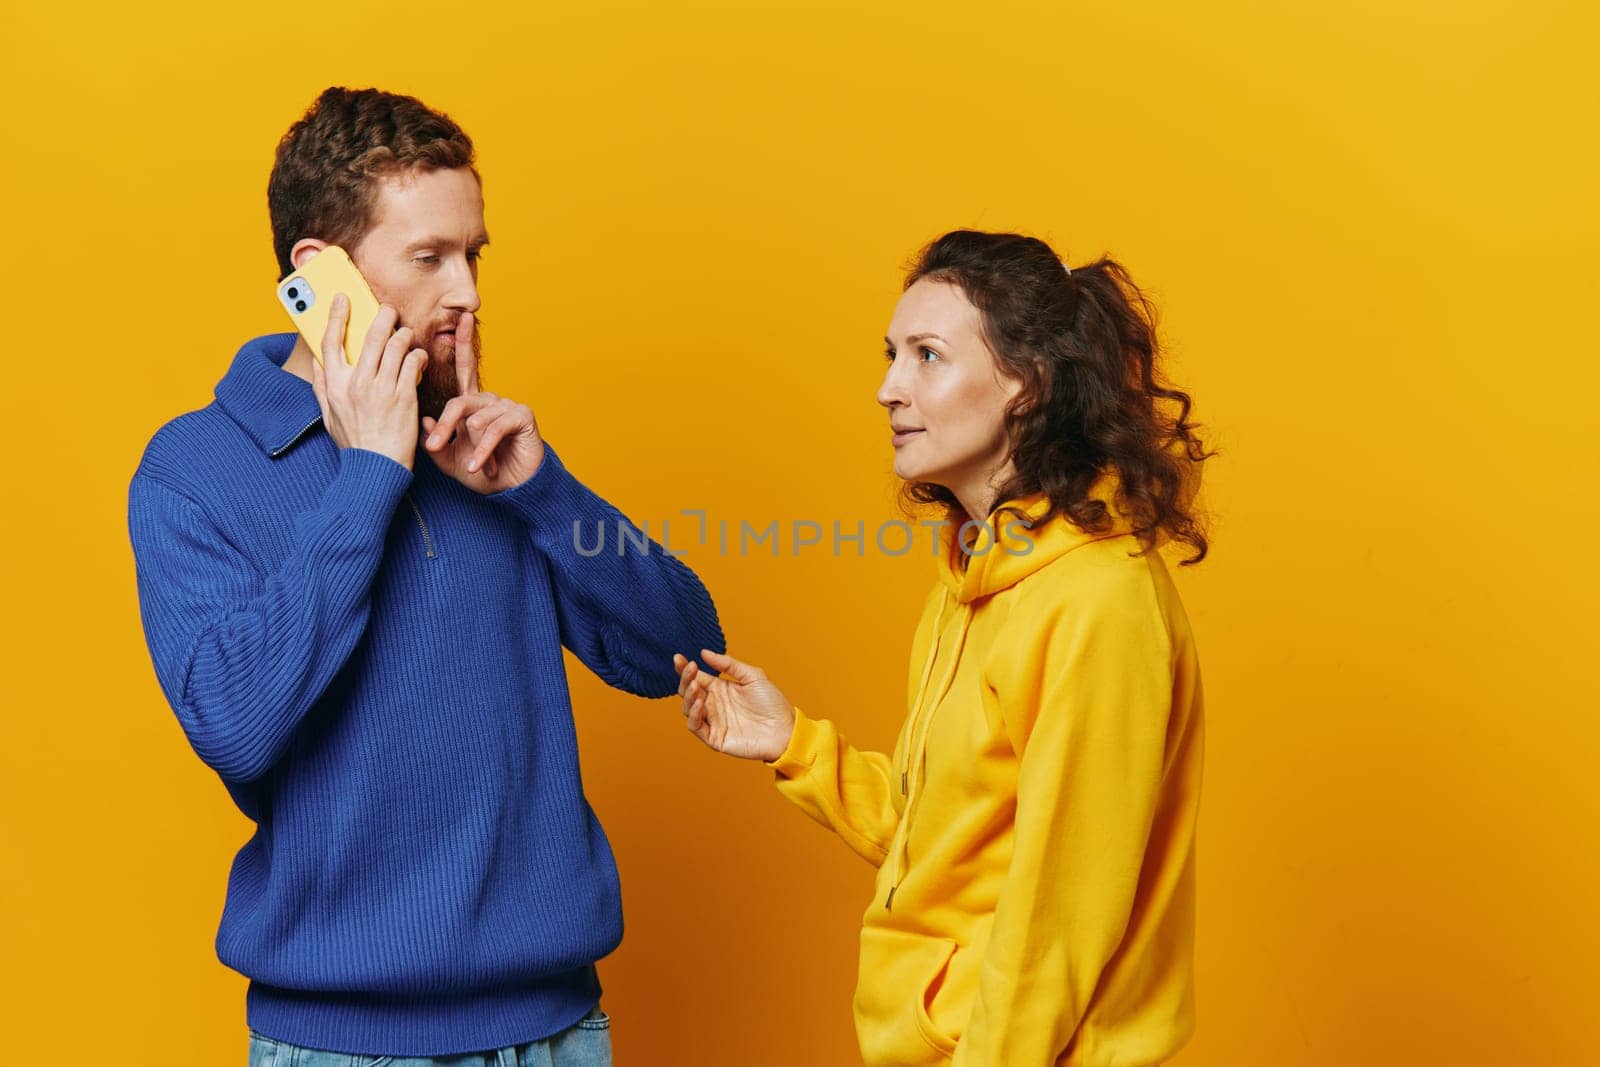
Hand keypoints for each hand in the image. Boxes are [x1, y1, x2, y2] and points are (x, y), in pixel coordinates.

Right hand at [310, 296, 427, 470]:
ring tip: (406, 336)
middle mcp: (356, 383)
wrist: (376, 468)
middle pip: (370, 336)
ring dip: (403, 335)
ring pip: (396, 345)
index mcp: (335, 385)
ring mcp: (381, 388)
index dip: (335, 316)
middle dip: (382, 315)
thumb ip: (321, 388)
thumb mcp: (329, 417)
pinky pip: (412, 363)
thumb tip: (316, 363)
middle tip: (389, 309)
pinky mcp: (404, 396)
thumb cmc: (355, 444)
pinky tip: (419, 358)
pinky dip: (417, 355)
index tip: (341, 299)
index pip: (330, 341)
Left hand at [421, 312, 545, 492]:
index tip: (462, 318)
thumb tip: (423, 421)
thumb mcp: (451, 461)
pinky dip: (484, 449)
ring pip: (476, 416)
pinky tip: (480, 466)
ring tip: (467, 466)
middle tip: (435, 445)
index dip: (464, 343)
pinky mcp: (521, 416)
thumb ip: (436, 442)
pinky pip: (495, 427)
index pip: (465, 369)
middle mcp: (490, 401)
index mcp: (474, 405)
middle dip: (447, 423)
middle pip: (462, 399)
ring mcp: (507, 406)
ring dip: (468, 444)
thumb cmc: (484, 473)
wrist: (514, 490)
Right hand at [673, 649, 796, 761]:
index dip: (685, 668)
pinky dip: (693, 715)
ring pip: (688, 708)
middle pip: (688, 691)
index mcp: (719, 688)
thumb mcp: (753, 676)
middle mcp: (713, 704)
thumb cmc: (772, 703)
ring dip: (688, 696)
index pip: (696, 677)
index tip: (679, 658)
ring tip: (696, 686)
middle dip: (685, 679)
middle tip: (690, 669)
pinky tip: (699, 703)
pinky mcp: (714, 737)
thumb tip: (704, 653)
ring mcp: (713, 721)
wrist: (785, 730)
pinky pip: (696, 727)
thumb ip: (729, 664)